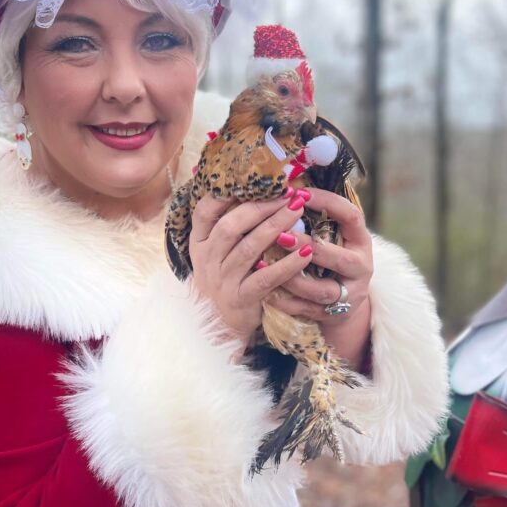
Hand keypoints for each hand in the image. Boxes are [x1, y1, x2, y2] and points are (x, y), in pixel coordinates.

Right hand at [189, 191, 314, 353]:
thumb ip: (229, 227)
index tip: (251, 179)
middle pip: (230, 226)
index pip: (204, 212)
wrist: (218, 327)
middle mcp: (207, 260)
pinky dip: (287, 264)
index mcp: (200, 244)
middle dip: (261, 207)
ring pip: (248, 249)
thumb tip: (255, 191)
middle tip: (288, 194)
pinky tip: (306, 251)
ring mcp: (222, 281)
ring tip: (298, 211)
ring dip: (276, 227)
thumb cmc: (225, 281)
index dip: (225, 194)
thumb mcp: (216, 255)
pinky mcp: (240, 300)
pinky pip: (265, 279)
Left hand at [270, 188, 372, 369]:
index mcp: (360, 240)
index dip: (328, 203)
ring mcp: (348, 294)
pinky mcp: (332, 315)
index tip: (300, 194)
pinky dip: (284, 301)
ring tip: (263, 264)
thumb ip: (314, 216)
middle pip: (340, 258)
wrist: (343, 306)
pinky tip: (264, 290)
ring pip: (321, 290)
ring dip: (291, 277)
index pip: (351, 216)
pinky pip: (306, 310)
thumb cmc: (328, 259)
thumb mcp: (331, 235)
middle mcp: (360, 267)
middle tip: (280, 235)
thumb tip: (283, 185)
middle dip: (308, 247)